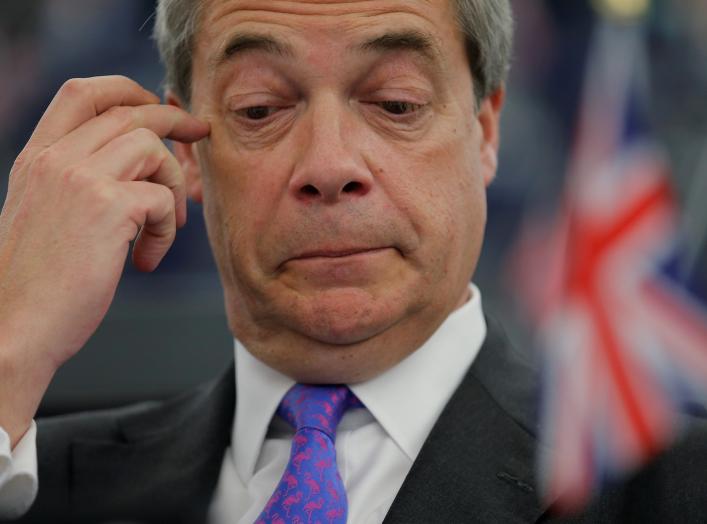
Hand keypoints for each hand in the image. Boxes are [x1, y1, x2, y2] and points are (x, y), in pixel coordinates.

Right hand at [0, 76, 208, 445]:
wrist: (14, 328)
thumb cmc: (36, 284)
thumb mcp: (45, 216)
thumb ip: (76, 185)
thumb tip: (132, 174)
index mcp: (38, 158)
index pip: (82, 93)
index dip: (127, 90)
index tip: (156, 106)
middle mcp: (55, 159)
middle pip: (129, 112)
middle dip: (173, 120)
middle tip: (198, 134)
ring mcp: (80, 179)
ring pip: (151, 146)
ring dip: (173, 183)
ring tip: (167, 225)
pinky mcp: (107, 208)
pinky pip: (163, 198)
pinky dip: (167, 229)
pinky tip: (146, 259)